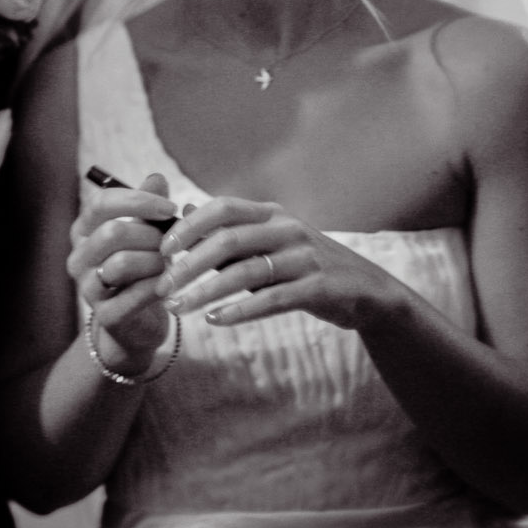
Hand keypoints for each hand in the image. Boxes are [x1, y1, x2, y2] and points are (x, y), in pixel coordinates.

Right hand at [66, 172, 178, 369]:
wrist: (137, 323)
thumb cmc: (142, 269)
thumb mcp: (145, 234)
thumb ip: (149, 207)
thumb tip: (157, 177)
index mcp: (83, 232)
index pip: (101, 204)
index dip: (139, 201)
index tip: (170, 208)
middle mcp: (78, 259)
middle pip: (112, 232)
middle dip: (151, 235)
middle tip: (170, 243)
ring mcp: (87, 289)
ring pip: (123, 263)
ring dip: (155, 261)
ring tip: (168, 264)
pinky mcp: (105, 316)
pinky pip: (136, 294)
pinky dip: (158, 286)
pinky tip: (167, 285)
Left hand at [157, 197, 408, 331]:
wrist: (366, 292)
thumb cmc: (304, 267)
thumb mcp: (268, 244)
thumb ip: (229, 232)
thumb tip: (185, 211)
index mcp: (272, 214)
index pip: (223, 207)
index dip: (189, 225)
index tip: (161, 249)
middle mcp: (288, 229)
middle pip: (228, 240)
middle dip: (188, 264)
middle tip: (162, 287)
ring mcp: (305, 257)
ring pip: (245, 272)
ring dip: (206, 292)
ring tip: (179, 309)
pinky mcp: (319, 287)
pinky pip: (272, 299)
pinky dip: (240, 310)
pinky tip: (215, 320)